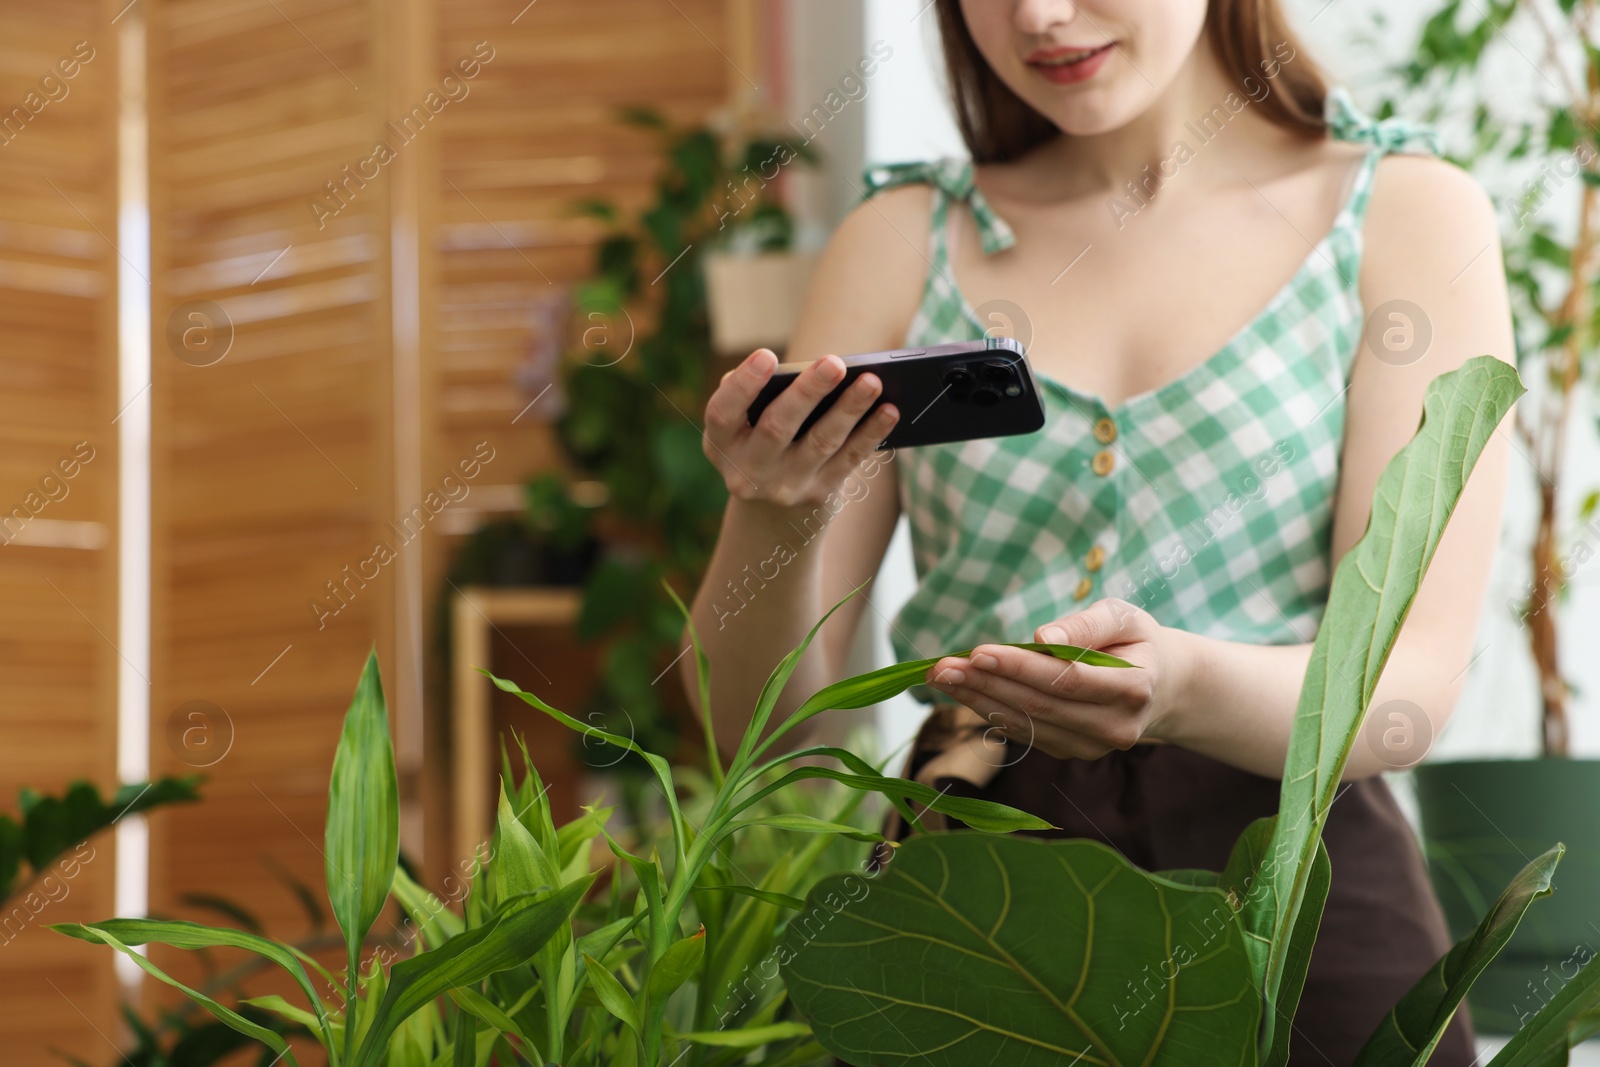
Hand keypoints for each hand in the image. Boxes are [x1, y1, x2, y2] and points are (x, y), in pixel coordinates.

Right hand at [701, 348, 898, 509]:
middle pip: (778, 428)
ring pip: (820, 443)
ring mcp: (784, 487)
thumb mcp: (743, 424)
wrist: (772, 510)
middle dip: (808, 393)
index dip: (744, 384)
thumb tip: (806, 371)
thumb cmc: (759, 440)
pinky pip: (849, 460)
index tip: (767, 355)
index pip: (723, 412)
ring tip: (872, 381)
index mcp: (721, 442)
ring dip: (849, 410)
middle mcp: (748, 470)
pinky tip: (889, 410)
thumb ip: (757, 396)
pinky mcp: (818, 495)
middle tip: (836, 363)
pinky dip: (870, 434)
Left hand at [924, 598, 1189, 761]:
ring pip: (1027, 723)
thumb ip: (1086, 624)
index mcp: (1134, 688)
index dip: (1020, 667)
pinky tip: (964, 692)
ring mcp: (1093, 746)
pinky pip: (1026, 732)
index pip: (1067, 680)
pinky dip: (991, 712)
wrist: (1162, 686)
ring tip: (942, 677)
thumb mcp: (1123, 617)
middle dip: (986, 684)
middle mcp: (1115, 726)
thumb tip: (1043, 637)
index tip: (978, 651)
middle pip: (1040, 706)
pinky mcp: (1073, 752)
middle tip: (942, 666)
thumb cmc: (1136, 641)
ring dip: (979, 700)